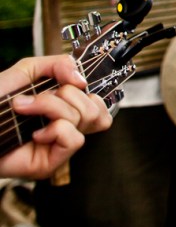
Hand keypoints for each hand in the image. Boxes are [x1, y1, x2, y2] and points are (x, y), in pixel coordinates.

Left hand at [0, 55, 112, 179]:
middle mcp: (65, 127)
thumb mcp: (27, 71)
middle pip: (95, 108)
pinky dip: (55, 129)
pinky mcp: (52, 162)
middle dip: (66, 95)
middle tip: (38, 97)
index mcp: (64, 108)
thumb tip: (82, 78)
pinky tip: (35, 133)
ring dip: (52, 107)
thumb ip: (58, 64)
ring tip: (26, 110)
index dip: (90, 90)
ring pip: (84, 119)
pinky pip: (74, 139)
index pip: (99, 102)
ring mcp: (59, 146)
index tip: (70, 81)